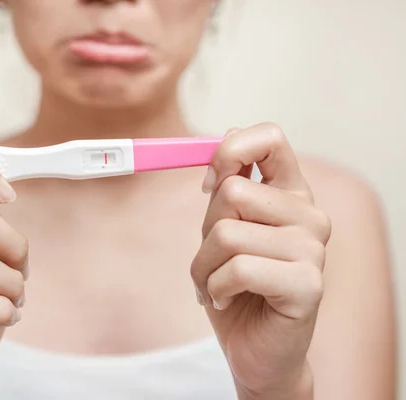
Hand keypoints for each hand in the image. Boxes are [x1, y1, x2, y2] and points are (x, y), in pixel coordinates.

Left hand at [191, 123, 330, 398]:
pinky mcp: (308, 284)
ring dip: (204, 266)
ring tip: (219, 285)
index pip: (270, 138)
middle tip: (215, 260)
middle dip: (206, 231)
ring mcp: (313, 249)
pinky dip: (216, 289)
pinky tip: (228, 301)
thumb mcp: (223, 230)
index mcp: (290, 194)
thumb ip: (229, 189)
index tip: (210, 184)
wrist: (254, 348)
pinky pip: (237, 269)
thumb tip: (224, 145)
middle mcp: (309, 215)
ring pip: (226, 233)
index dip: (231, 152)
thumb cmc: (236, 286)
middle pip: (233, 192)